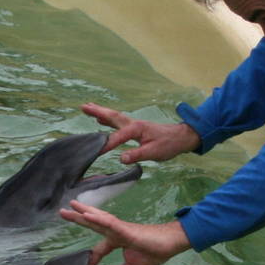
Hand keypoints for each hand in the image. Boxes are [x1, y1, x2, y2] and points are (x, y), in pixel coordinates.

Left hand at [59, 201, 190, 264]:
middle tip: (63, 211)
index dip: (92, 258)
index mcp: (118, 240)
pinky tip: (88, 215)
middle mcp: (117, 232)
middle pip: (94, 224)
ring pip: (99, 219)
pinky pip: (110, 223)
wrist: (173, 242)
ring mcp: (122, 229)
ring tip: (71, 206)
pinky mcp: (128, 230)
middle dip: (78, 218)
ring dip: (84, 213)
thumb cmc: (156, 250)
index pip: (100, 247)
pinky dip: (98, 219)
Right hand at [81, 102, 199, 164]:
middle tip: (83, 106)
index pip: (118, 137)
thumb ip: (137, 154)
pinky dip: (108, 119)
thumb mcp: (154, 152)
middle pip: (112, 116)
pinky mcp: (135, 128)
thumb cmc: (169, 145)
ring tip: (87, 107)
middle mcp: (133, 124)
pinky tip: (101, 120)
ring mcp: (134, 125)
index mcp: (137, 129)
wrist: (180, 138)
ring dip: (100, 112)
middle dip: (98, 111)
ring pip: (114, 117)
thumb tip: (122, 158)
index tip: (97, 152)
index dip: (108, 145)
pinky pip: (118, 122)